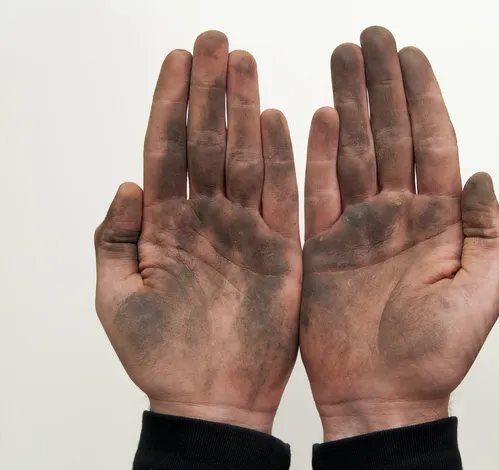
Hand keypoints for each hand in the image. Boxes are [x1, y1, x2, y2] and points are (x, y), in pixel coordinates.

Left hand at [94, 31, 300, 433]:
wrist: (211, 396)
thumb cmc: (161, 356)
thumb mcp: (118, 298)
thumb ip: (115, 239)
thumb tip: (127, 184)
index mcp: (164, 225)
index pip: (166, 150)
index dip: (170, 104)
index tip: (176, 60)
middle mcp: (206, 218)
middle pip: (208, 141)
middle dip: (209, 91)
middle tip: (214, 42)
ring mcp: (244, 229)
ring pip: (246, 158)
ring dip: (245, 110)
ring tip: (243, 63)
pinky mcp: (279, 249)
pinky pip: (283, 196)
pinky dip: (284, 159)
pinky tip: (279, 120)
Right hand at [300, 26, 498, 440]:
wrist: (380, 394)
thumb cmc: (432, 355)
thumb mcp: (479, 295)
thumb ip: (485, 231)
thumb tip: (482, 173)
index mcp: (438, 221)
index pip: (431, 143)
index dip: (423, 97)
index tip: (411, 56)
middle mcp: (397, 214)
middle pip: (389, 135)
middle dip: (382, 85)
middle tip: (371, 40)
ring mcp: (358, 226)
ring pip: (352, 152)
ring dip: (347, 105)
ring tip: (341, 61)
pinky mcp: (324, 244)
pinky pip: (317, 190)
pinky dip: (315, 154)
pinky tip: (315, 118)